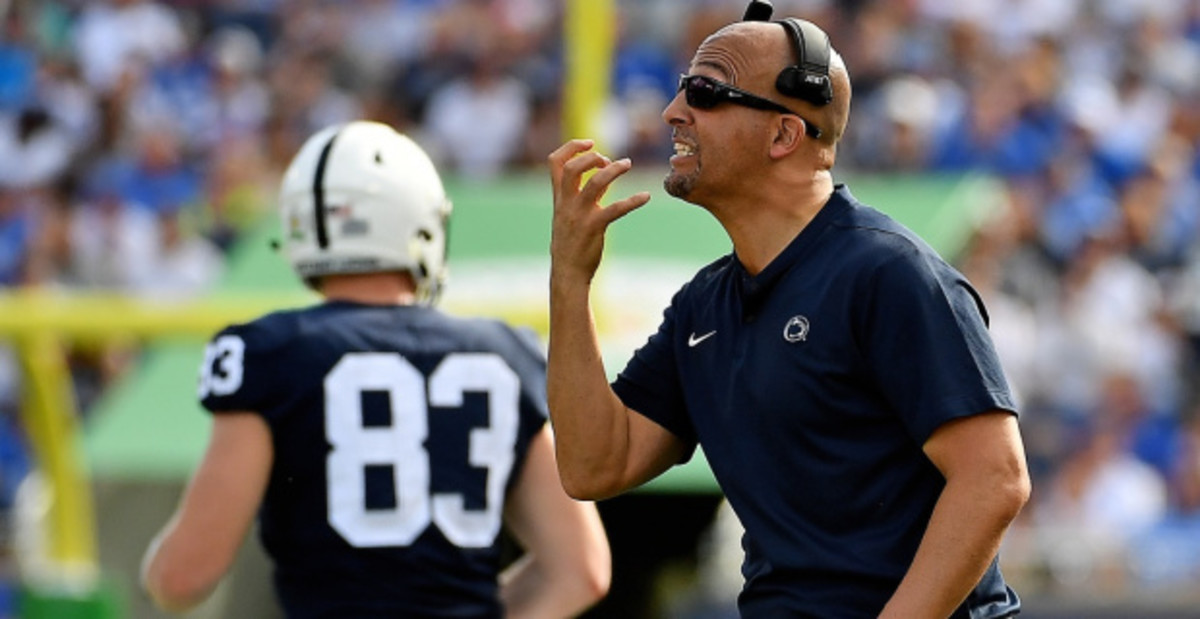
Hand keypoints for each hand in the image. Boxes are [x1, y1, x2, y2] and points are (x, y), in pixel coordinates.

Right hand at [548, 139, 650, 283]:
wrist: (568, 273)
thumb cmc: (571, 244)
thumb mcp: (573, 215)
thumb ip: (586, 194)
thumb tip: (604, 175)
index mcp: (559, 198)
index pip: (555, 162)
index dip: (571, 148)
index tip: (590, 143)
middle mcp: (567, 203)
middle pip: (572, 168)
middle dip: (591, 157)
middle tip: (607, 159)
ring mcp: (580, 215)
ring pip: (595, 182)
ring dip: (613, 169)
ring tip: (627, 164)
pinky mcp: (594, 228)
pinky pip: (616, 209)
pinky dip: (633, 200)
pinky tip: (645, 196)